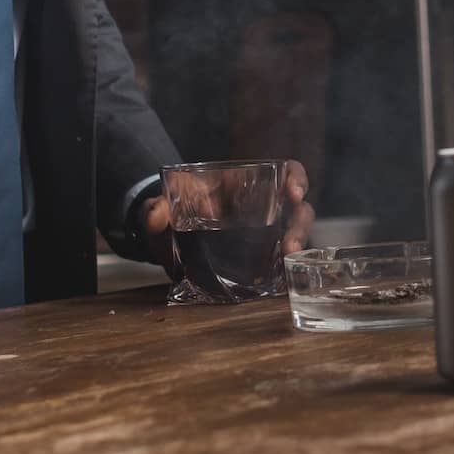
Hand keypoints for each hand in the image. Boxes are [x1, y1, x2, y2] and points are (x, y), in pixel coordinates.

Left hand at [138, 159, 316, 281]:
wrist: (165, 238)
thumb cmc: (171, 212)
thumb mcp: (161, 206)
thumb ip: (155, 208)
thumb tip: (154, 216)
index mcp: (245, 184)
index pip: (283, 172)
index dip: (295, 178)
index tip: (294, 193)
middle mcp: (262, 207)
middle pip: (298, 208)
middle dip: (300, 224)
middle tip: (289, 245)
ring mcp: (263, 235)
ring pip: (293, 235)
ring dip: (295, 248)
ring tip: (286, 263)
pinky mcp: (257, 260)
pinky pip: (279, 263)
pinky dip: (284, 272)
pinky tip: (281, 282)